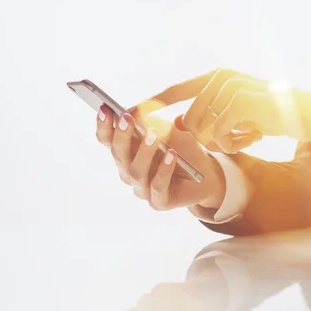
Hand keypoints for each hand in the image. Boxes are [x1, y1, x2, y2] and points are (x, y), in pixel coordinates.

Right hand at [95, 106, 226, 210]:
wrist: (206, 175)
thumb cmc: (183, 149)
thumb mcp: (169, 130)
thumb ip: (152, 121)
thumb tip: (136, 111)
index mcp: (126, 152)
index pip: (107, 140)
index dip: (104, 126)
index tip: (104, 108)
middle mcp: (129, 171)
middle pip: (119, 155)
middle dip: (121, 136)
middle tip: (126, 119)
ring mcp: (142, 188)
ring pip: (136, 172)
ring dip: (143, 152)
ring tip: (152, 135)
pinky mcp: (159, 201)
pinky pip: (158, 186)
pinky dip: (164, 169)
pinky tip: (171, 154)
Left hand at [132, 69, 310, 151]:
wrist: (306, 114)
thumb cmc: (265, 116)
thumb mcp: (232, 114)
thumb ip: (205, 116)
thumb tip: (174, 125)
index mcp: (213, 77)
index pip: (174, 90)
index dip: (151, 103)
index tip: (128, 113)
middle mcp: (219, 78)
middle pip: (187, 120)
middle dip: (204, 140)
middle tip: (231, 140)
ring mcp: (230, 87)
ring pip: (202, 130)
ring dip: (223, 143)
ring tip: (248, 134)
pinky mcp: (241, 102)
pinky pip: (220, 135)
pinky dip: (234, 143)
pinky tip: (254, 134)